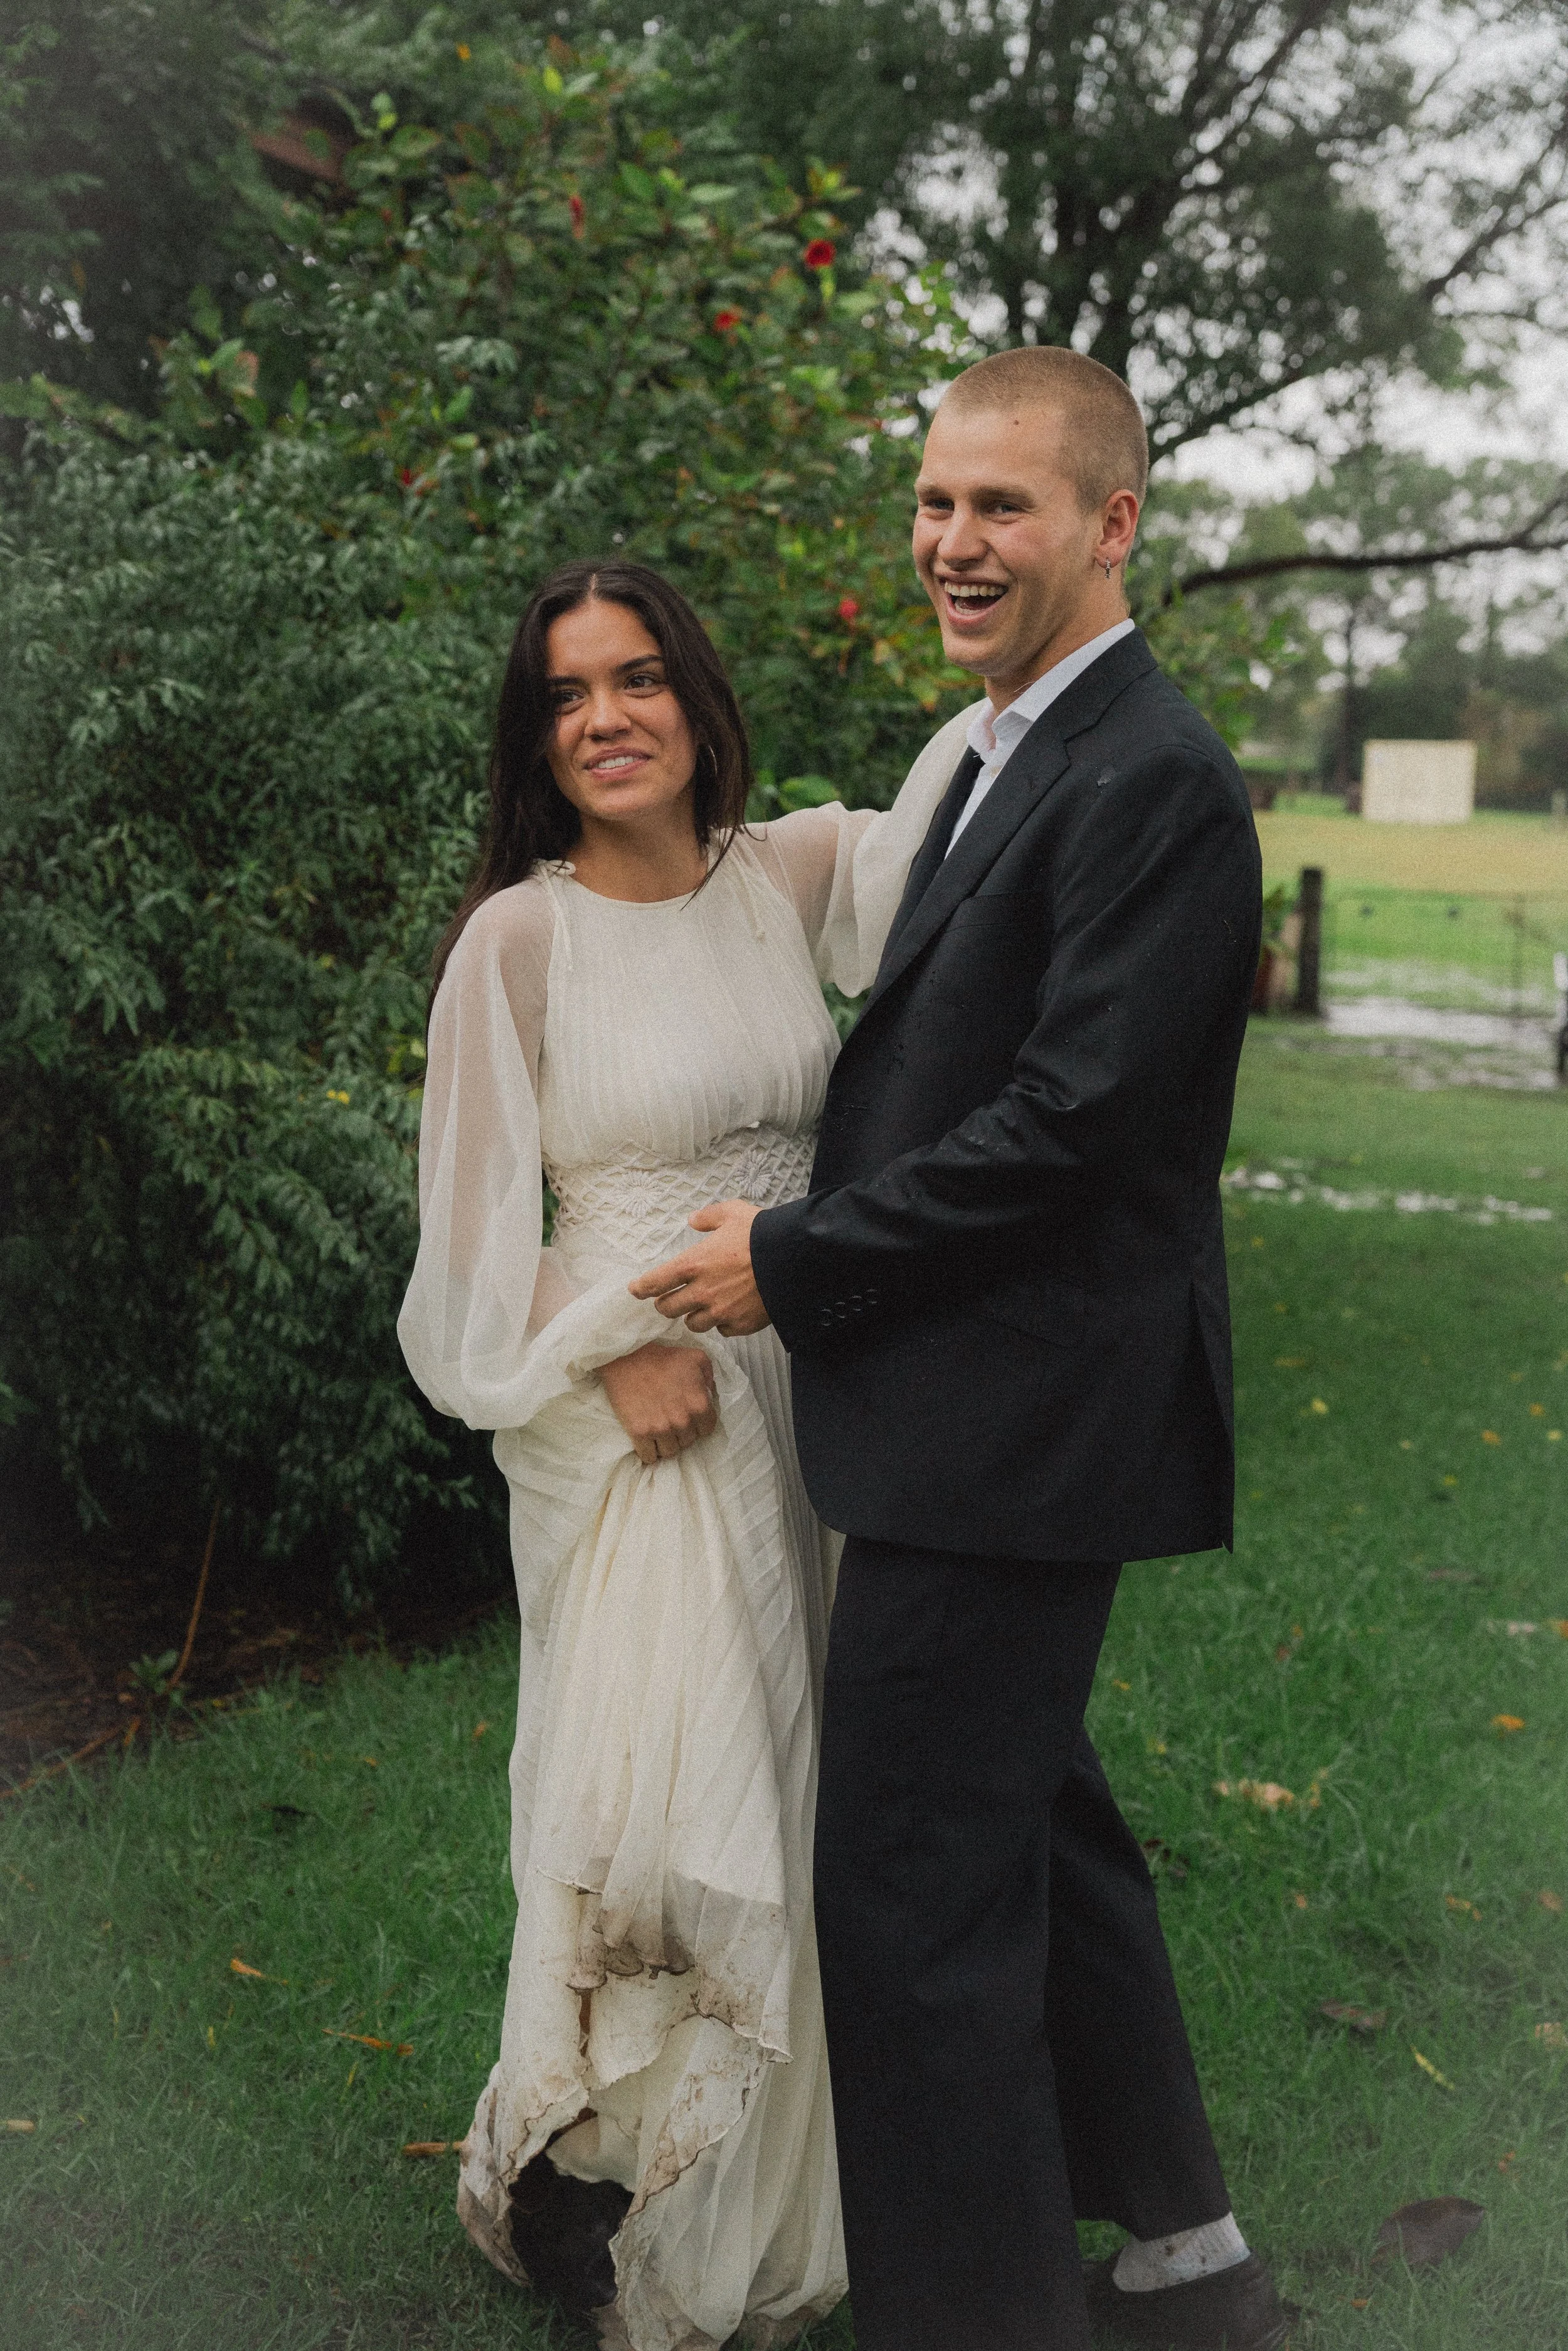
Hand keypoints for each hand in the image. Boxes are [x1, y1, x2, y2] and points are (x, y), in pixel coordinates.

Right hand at [598, 1341, 717, 1465]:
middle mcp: (682, 1420)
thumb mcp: (696, 1358)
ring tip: (659, 1431)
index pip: (707, 1430)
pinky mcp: (639, 1432)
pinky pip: (649, 1457)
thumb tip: (710, 1393)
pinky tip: (647, 1441)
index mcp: (699, 1404)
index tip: (690, 1418)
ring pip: (670, 1452)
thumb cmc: (662, 1357)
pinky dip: (649, 1453)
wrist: (627, 1357)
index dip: (699, 1424)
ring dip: (666, 1444)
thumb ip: (710, 1377)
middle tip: (671, 1421)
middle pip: (688, 1442)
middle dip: (682, 1433)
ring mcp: (660, 1428)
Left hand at [628, 1199, 769, 1336]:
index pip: (655, 1282)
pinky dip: (721, 1322)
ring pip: (692, 1323)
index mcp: (693, 1264)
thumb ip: (708, 1217)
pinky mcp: (740, 1325)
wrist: (794, 1259)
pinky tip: (729, 1311)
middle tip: (670, 1297)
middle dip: (666, 1303)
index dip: (641, 1287)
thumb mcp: (733, 1213)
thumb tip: (693, 1219)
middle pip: (668, 1309)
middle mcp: (702, 1292)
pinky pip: (721, 1330)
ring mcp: (721, 1312)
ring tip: (702, 1306)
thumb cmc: (762, 1234)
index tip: (635, 1290)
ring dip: (693, 1315)